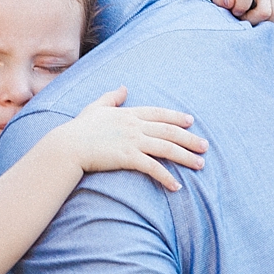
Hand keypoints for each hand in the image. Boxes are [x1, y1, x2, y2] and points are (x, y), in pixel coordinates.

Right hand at [54, 87, 206, 191]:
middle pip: (169, 131)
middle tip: (205, 147)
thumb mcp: (96, 107)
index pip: (159, 114)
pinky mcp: (128, 158)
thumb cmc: (79, 129)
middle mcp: (135, 126)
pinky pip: (153, 168)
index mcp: (129, 113)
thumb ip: (112, 97)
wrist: (68, 146)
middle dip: (189, 139)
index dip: (176, 117)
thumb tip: (123, 87)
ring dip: (186, 157)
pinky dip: (166, 177)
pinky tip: (177, 186)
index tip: (191, 121)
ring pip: (167, 148)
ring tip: (200, 165)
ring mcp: (133, 141)